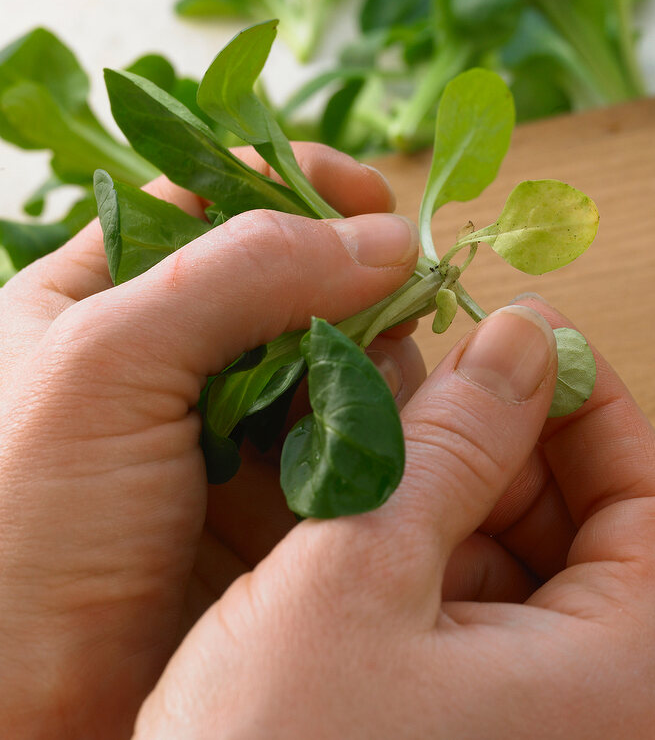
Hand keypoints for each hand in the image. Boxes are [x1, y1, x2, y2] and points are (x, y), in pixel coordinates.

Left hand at [0, 144, 424, 737]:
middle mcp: (177, 358)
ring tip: (368, 406)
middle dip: (356, 284)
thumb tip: (384, 238)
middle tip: (398, 309)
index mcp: (100, 299)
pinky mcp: (288, 500)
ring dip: (377, 366)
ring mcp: (239, 432)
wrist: (32, 719)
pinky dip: (389, 433)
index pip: (213, 199)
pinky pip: (363, 438)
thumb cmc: (21, 537)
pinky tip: (383, 454)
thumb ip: (239, 275)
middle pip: (299, 277)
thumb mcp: (102, 368)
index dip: (300, 186)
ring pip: (345, 357)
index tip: (378, 202)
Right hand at [136, 297, 654, 738]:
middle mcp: (590, 711)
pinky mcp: (469, 731)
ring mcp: (531, 724)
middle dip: (522, 442)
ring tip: (390, 436)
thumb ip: (453, 444)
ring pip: (530, 569)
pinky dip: (435, 551)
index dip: (598, 405)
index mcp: (606, 680)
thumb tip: (526, 334)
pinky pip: (479, 616)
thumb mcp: (355, 577)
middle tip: (443, 379)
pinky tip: (370, 512)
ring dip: (468, 489)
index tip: (531, 335)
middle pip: (597, 533)